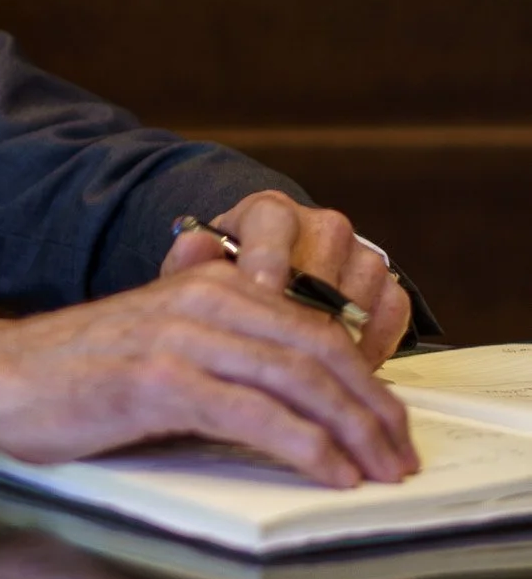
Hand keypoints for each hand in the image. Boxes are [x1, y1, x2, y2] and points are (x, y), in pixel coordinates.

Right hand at [0, 263, 419, 486]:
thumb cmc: (74, 375)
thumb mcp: (158, 345)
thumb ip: (218, 351)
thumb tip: (290, 395)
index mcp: (206, 283)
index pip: (312, 326)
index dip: (363, 378)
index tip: (390, 425)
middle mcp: (200, 298)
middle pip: (317, 350)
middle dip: (370, 409)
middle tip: (399, 457)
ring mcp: (178, 336)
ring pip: (296, 380)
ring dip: (351, 432)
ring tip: (378, 474)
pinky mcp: (157, 380)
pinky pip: (253, 414)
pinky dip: (304, 447)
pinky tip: (330, 474)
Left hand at [160, 189, 411, 366]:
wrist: (272, 285)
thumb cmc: (230, 285)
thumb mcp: (198, 274)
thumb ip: (187, 263)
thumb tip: (192, 243)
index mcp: (270, 212)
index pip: (274, 225)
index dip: (267, 265)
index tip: (259, 298)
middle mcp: (322, 225)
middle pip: (320, 271)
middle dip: (298, 318)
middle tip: (279, 353)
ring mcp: (360, 255)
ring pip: (357, 297)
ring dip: (332, 338)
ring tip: (303, 366)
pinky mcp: (389, 286)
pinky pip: (390, 317)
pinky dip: (368, 347)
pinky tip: (338, 366)